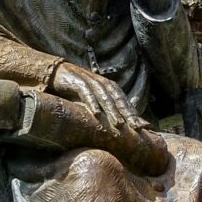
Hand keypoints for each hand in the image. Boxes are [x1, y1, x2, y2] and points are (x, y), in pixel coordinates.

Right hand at [49, 63, 167, 174]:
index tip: (144, 128)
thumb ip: (105, 110)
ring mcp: (91, 81)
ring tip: (119, 124)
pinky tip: (97, 114)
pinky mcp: (77, 82)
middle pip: (119, 100)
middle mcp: (103, 84)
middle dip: (128, 114)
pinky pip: (86, 93)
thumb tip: (118, 127)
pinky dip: (92, 103)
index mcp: (110, 88)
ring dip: (112, 111)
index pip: (125, 103)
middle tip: (137, 128)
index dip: (134, 115)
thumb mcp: (93, 101)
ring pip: (105, 97)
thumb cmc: (76, 90)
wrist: (56, 74)